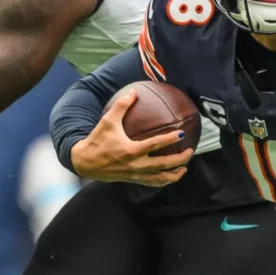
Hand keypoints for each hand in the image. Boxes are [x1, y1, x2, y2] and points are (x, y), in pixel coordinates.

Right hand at [69, 88, 193, 186]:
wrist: (85, 162)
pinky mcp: (133, 180)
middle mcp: (136, 164)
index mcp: (131, 150)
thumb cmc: (97, 140)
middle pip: (164, 165)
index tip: (182, 133)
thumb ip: (121, 106)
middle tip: (190, 151)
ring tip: (185, 168)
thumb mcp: (107, 121)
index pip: (156, 144)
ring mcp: (135, 174)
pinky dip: (164, 181)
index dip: (171, 139)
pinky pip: (152, 183)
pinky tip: (170, 175)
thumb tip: (133, 91)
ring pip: (160, 178)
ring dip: (175, 174)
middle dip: (180, 160)